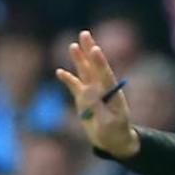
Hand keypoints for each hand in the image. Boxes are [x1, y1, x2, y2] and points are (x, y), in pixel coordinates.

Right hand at [55, 30, 139, 157]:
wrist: (113, 140)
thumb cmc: (115, 132)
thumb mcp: (108, 123)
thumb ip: (98, 108)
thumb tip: (87, 94)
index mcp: (112, 93)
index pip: (105, 74)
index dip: (100, 62)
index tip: (96, 49)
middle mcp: (102, 88)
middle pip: (94, 67)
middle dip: (89, 50)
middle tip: (85, 34)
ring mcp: (92, 92)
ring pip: (84, 72)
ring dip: (79, 59)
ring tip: (73, 45)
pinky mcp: (83, 98)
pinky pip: (74, 86)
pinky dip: (68, 79)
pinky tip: (60, 71)